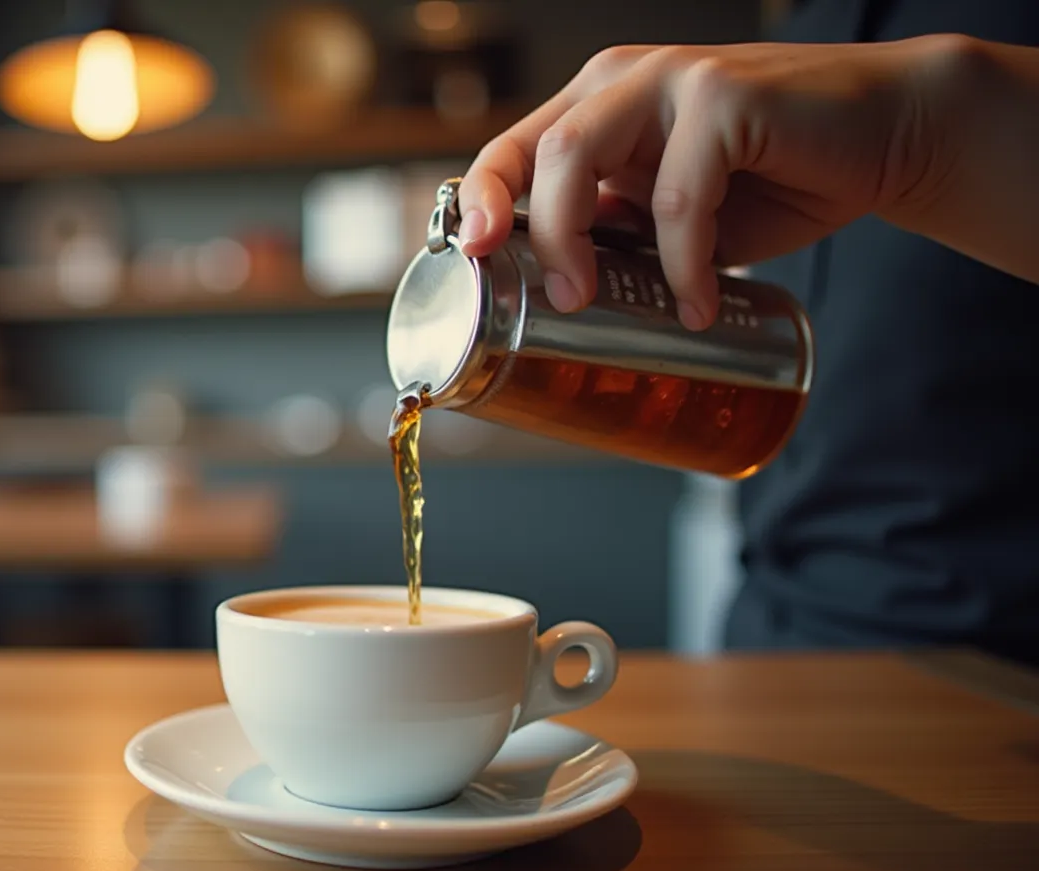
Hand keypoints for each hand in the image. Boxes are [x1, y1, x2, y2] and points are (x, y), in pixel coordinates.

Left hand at [456, 36, 966, 328]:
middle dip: (534, 232)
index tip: (472, 258)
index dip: (481, 200)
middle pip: (540, 150)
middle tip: (560, 300)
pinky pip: (679, 192)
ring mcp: (674, 78)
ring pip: (581, 153)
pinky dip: (682, 260)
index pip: (513, 147)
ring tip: (598, 302)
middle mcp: (626, 80)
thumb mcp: (672, 213)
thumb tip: (553, 289)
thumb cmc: (775, 179)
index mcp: (599, 104)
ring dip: (579, 240)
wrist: (888, 136)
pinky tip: (697, 303)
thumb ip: (617, 229)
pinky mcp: (727, 96)